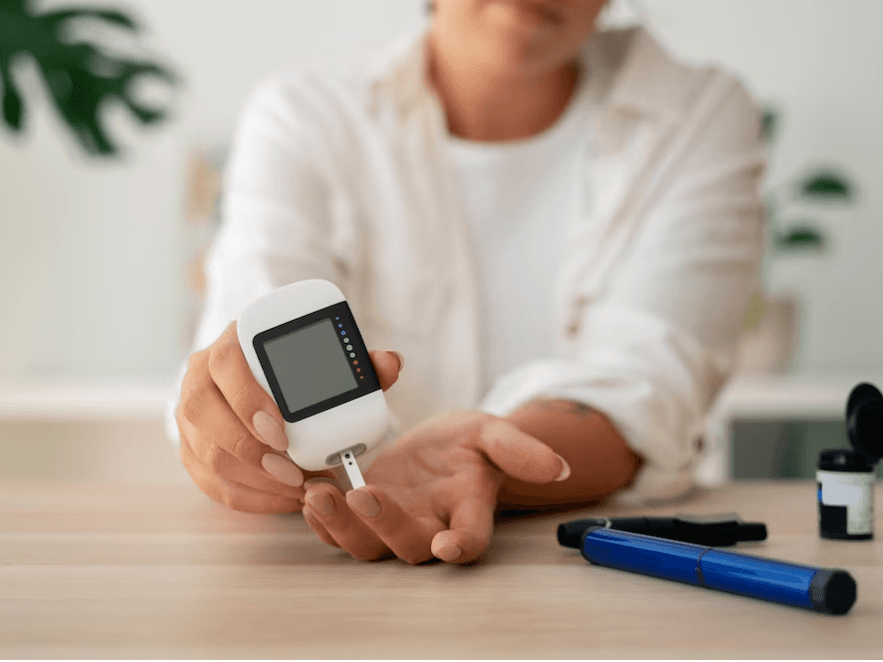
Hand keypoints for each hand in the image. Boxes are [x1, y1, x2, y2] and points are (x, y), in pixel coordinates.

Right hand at [176, 320, 403, 513]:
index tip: (280, 430)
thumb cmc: (295, 372)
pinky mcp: (190, 450)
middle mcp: (199, 377)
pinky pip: (209, 481)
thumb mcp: (325, 361)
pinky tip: (283, 500)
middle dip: (250, 449)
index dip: (248, 399)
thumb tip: (389, 363)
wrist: (259, 382)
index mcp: (232, 344)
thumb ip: (357, 364)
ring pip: (206, 452)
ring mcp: (189, 416)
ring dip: (253, 478)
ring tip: (296, 489)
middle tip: (294, 472)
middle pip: (204, 412)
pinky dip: (249, 497)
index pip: (225, 364)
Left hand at [300, 410, 569, 563]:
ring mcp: (393, 522)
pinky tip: (307, 491)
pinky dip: (320, 517)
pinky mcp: (362, 513)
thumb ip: (520, 449)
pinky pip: (337, 529)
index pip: (471, 537)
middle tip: (364, 494)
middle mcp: (430, 525)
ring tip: (319, 494)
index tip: (450, 545)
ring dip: (340, 525)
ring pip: (366, 545)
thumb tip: (558, 466)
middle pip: (409, 545)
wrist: (440, 447)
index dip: (462, 544)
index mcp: (468, 509)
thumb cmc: (470, 445)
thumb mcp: (494, 434)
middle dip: (385, 525)